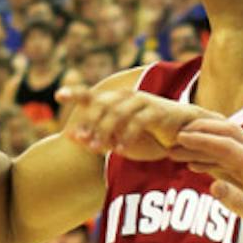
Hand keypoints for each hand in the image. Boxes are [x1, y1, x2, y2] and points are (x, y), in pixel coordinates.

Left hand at [62, 87, 211, 160]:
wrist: (184, 127)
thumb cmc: (148, 131)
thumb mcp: (120, 132)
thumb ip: (99, 134)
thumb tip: (71, 138)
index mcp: (116, 99)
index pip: (91, 94)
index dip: (74, 93)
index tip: (58, 95)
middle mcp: (127, 96)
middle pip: (102, 106)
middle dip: (89, 124)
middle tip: (81, 141)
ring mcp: (142, 101)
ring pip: (118, 113)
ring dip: (105, 131)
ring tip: (96, 148)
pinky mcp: (157, 111)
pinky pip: (138, 122)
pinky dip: (127, 135)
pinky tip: (121, 149)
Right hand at [169, 118, 242, 242]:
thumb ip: (237, 202)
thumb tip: (214, 185)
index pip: (228, 146)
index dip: (202, 141)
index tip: (180, 138)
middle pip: (230, 133)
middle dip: (202, 131)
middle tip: (176, 134)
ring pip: (231, 143)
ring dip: (205, 142)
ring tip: (180, 148)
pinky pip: (233, 159)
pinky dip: (213, 157)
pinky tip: (196, 164)